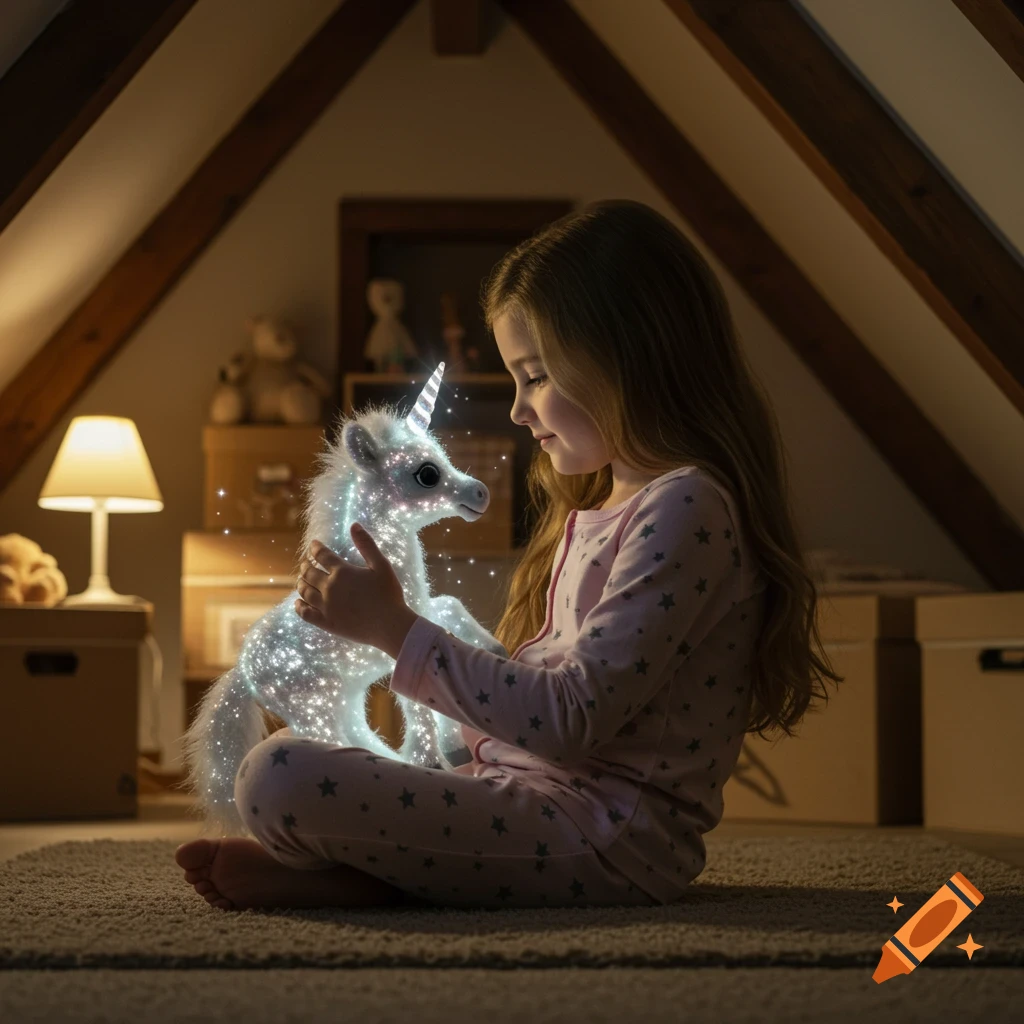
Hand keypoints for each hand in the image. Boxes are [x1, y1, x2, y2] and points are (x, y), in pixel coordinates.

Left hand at [294, 524, 412, 652]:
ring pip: (305, 591)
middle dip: (305, 565)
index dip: (315, 548)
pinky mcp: (327, 622)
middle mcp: (330, 588)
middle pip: (309, 573)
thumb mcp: (381, 565)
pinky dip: (299, 607)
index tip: (313, 544)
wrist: (390, 625)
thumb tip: (354, 524)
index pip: (322, 555)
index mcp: (342, 572)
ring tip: (300, 579)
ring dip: (301, 583)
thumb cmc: (389, 594)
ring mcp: (326, 606)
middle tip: (305, 562)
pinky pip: (306, 614)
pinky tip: (297, 603)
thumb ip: (367, 545)